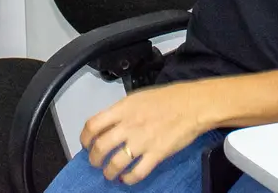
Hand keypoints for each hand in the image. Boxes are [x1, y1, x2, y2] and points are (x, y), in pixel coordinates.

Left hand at [81, 82, 209, 183]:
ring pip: (115, 163)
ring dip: (109, 172)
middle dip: (94, 159)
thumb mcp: (138, 98)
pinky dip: (128, 179)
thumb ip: (121, 111)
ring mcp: (142, 141)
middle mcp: (129, 125)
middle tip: (96, 162)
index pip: (93, 125)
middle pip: (100, 147)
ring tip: (110, 174)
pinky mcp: (156, 154)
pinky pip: (137, 173)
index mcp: (123, 109)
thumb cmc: (167, 98)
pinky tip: (127, 178)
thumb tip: (108, 124)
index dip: (84, 138)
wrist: (193, 105)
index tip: (86, 144)